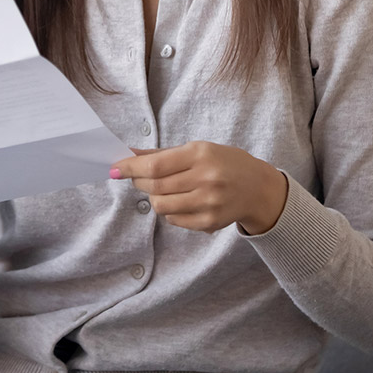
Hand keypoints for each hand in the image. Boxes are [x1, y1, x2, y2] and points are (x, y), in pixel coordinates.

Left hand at [110, 141, 287, 234]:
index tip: (114, 168)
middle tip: (138, 177)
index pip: (156, 165)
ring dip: (153, 197)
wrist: (258, 188)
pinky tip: (180, 201)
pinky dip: (169, 211)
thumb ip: (161, 154)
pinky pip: (173, 220)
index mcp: (201, 155)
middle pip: (155, 186)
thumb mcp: (197, 149)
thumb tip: (128, 154)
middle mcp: (206, 179)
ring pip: (161, 205)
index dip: (130, 168)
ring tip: (163, 189)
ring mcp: (209, 203)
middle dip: (139, 181)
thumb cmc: (224, 163)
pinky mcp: (210, 223)